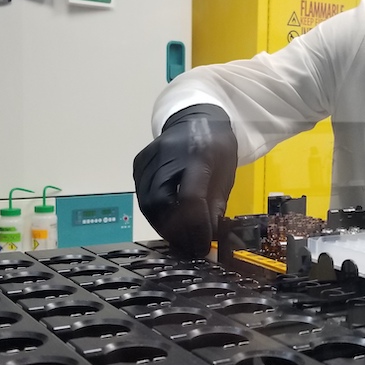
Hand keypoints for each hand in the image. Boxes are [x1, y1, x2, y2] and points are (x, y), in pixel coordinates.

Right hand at [133, 104, 237, 257]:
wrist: (195, 117)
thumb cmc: (216, 148)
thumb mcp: (226, 174)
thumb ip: (216, 207)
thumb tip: (207, 240)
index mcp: (198, 155)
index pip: (191, 198)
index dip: (195, 227)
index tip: (202, 247)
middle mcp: (169, 155)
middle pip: (162, 203)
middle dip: (176, 232)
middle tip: (189, 247)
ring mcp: (149, 158)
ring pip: (148, 203)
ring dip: (163, 227)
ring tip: (180, 239)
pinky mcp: (138, 164)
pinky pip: (142, 196)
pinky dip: (154, 215)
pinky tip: (168, 222)